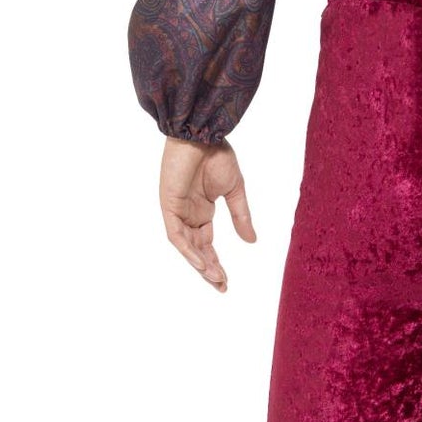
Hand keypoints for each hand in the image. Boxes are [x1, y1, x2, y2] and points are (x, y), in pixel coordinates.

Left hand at [158, 138, 255, 291]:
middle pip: (197, 249)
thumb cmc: (216, 155)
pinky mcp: (169, 206)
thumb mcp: (235, 190)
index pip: (207, 244)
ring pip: (186, 246)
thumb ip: (241, 216)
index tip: (226, 281)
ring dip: (200, 264)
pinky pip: (177, 235)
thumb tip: (252, 241)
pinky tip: (202, 263)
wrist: (201, 134)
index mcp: (202, 211)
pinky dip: (189, 250)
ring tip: (216, 279)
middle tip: (221, 287)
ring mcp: (177, 211)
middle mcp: (189, 214)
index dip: (216, 263)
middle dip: (208, 269)